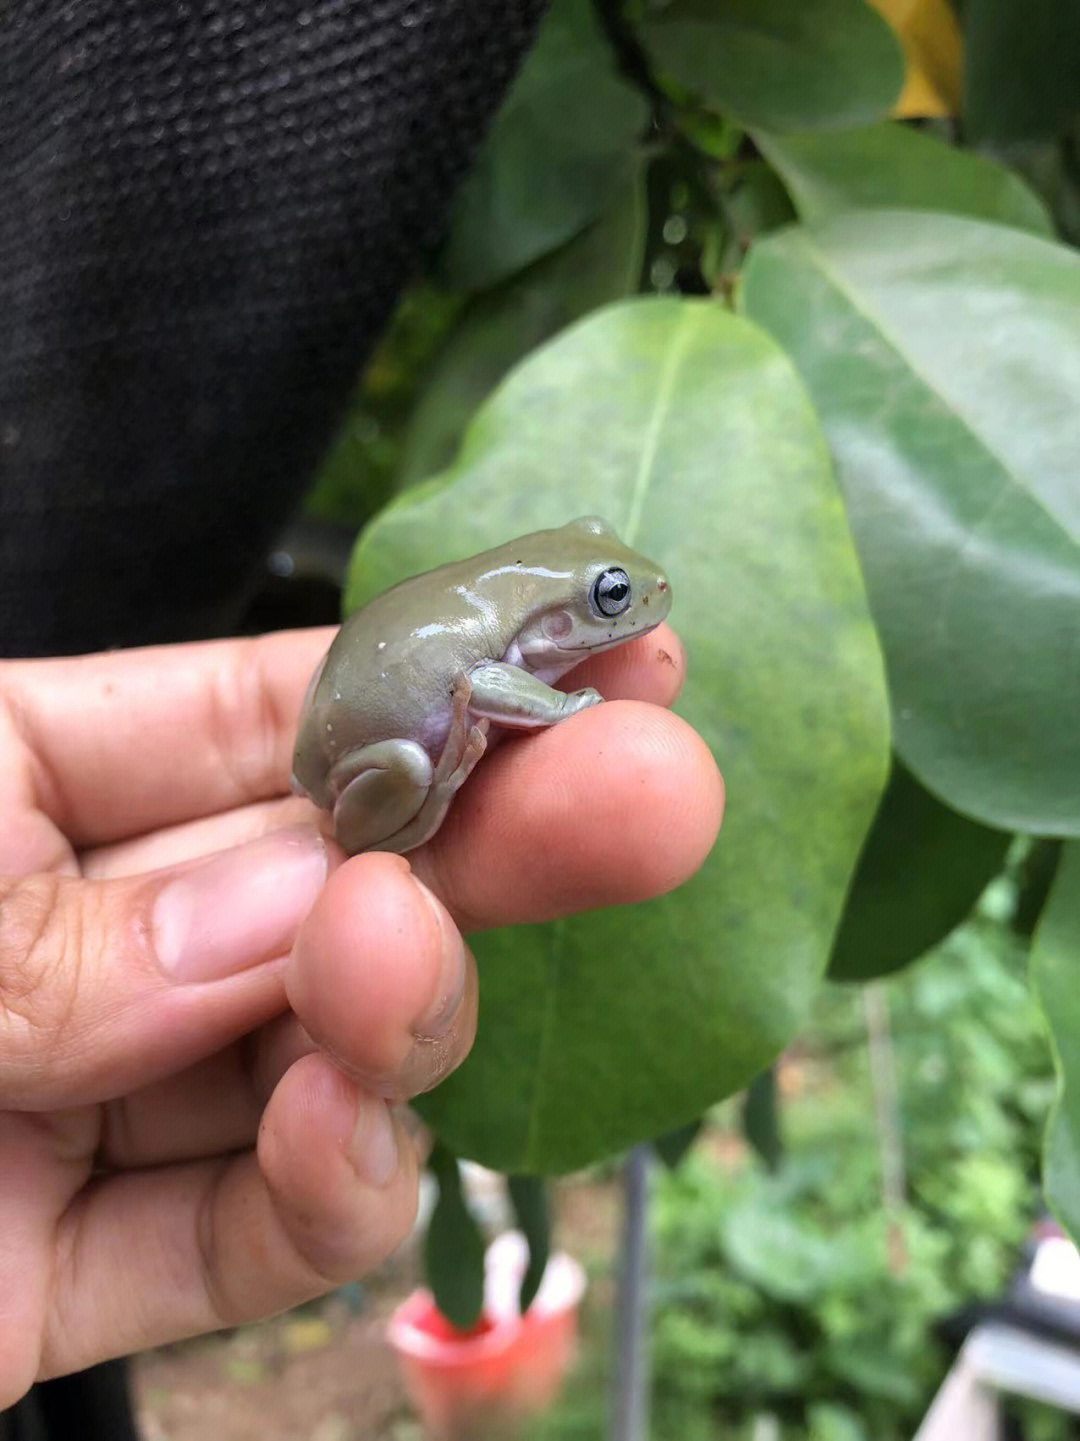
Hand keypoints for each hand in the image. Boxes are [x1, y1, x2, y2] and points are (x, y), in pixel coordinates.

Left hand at [0, 624, 721, 1402]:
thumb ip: (84, 929)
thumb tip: (313, 905)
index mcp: (20, 792)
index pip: (267, 719)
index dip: (441, 679)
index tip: (601, 649)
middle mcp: (86, 940)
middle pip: (336, 875)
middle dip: (498, 836)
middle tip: (654, 795)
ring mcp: (102, 1103)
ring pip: (326, 1045)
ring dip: (404, 1008)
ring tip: (400, 962)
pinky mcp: (94, 1268)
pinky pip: (257, 1230)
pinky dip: (328, 1184)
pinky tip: (330, 1129)